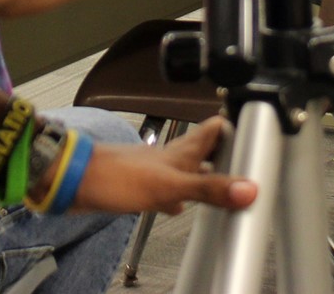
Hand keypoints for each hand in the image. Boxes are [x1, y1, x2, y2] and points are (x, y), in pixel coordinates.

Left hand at [70, 117, 256, 215]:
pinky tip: (178, 206)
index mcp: (182, 150)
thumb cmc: (116, 177)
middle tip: (245, 162)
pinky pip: (168, 189)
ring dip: (203, 176)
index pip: (216, 129)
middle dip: (224, 154)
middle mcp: (171, 157)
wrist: (74, 181)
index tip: (259, 132)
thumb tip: (248, 189)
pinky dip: (178, 197)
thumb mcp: (171, 186)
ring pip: (187, 170)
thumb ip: (209, 189)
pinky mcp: (139, 187)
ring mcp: (155, 171)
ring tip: (221, 186)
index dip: (236, 127)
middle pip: (204, 150)